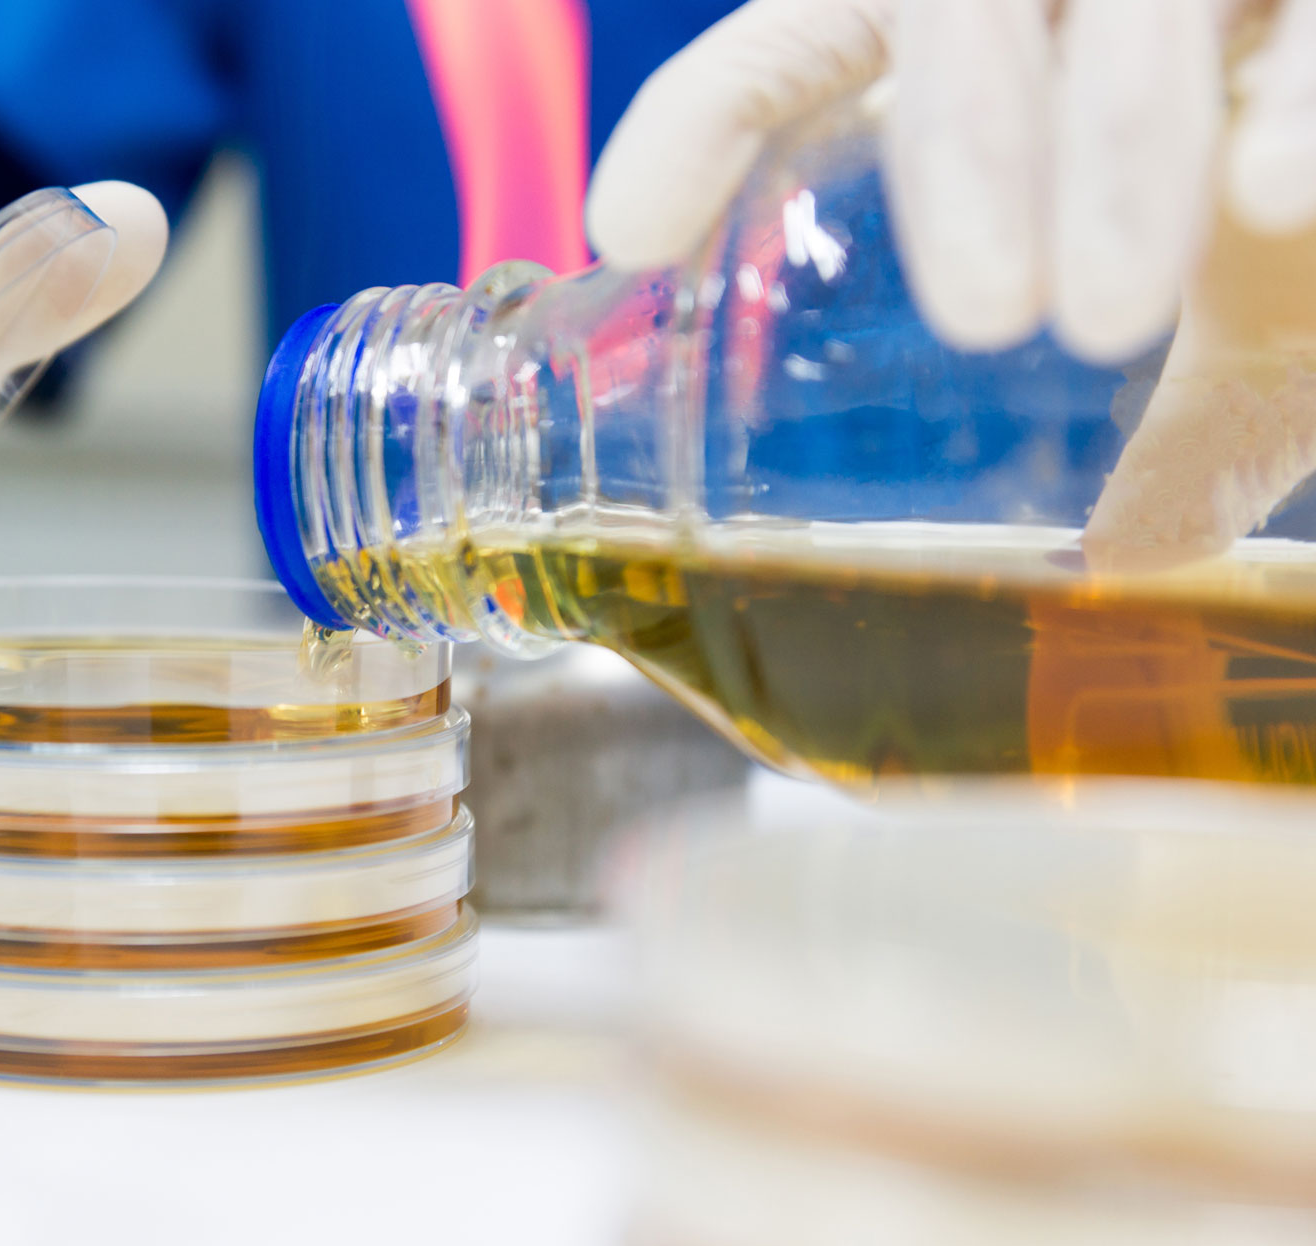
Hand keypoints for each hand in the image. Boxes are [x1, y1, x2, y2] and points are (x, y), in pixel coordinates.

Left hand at [586, 0, 1315, 364]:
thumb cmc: (1300, 218)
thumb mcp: (1258, 324)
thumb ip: (1189, 424)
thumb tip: (1128, 559)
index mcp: (1005, 37)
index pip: (808, 41)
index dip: (708, 116)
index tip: (628, 232)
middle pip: (965, 15)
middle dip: (967, 153)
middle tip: (986, 318)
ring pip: (1124, 3)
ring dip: (1113, 145)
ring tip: (1114, 309)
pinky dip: (1303, 107)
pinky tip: (1276, 196)